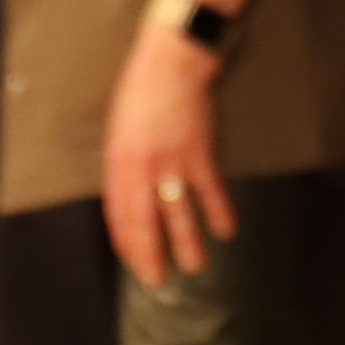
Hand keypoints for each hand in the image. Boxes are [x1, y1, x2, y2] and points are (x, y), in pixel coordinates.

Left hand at [101, 26, 236, 280]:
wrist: (170, 64)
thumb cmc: (139, 94)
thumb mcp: (118, 131)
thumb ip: (122, 166)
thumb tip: (128, 199)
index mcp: (118, 163)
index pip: (119, 215)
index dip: (127, 244)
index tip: (135, 263)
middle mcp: (142, 169)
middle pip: (145, 223)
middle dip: (150, 257)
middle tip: (158, 281)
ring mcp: (171, 163)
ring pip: (179, 215)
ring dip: (188, 245)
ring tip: (196, 267)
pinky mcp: (199, 154)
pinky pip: (210, 191)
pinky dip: (219, 213)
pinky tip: (226, 231)